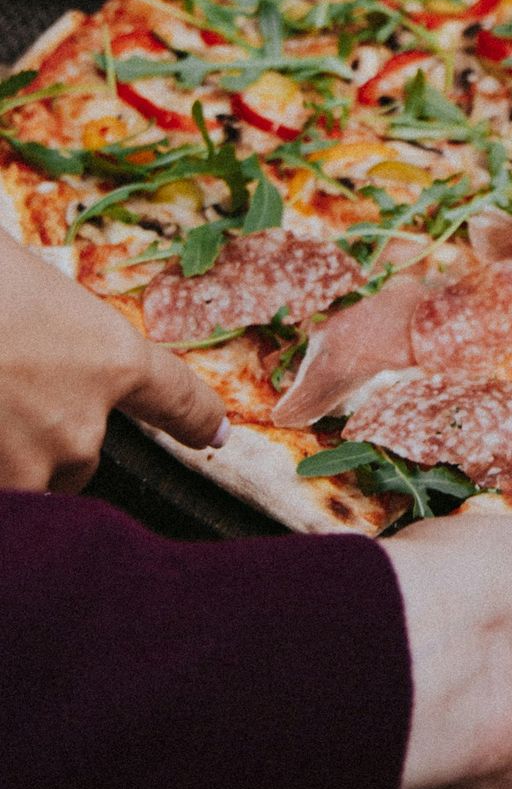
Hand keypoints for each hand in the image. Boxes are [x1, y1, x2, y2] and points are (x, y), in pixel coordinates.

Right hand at [0, 230, 227, 491]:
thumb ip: (47, 330)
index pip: (173, 396)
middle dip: (46, 441)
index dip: (195, 417)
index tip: (214, 435)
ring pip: (32, 485)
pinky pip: (8, 505)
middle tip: (4, 395)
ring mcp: (30, 465)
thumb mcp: (24, 283)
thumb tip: (34, 346)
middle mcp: (82, 426)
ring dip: (8, 462)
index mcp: (108, 358)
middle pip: (82, 457)